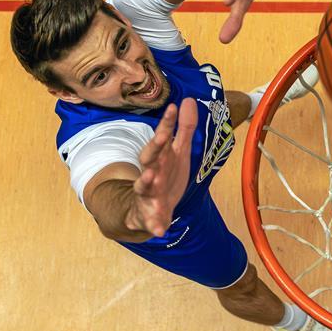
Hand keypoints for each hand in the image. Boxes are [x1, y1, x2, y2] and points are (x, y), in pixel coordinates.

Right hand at [127, 98, 197, 236]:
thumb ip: (183, 128)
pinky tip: (160, 230)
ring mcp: (148, 194)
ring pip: (145, 187)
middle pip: (150, 158)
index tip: (172, 108)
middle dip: (155, 147)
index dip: (166, 124)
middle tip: (162, 135)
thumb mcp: (178, 152)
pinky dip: (155, 225)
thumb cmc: (165, 176)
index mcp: (159, 158)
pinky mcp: (149, 215)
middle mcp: (151, 173)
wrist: (149, 210)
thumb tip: (186, 100)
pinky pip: (151, 221)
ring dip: (147, 181)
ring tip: (150, 176)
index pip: (162, 138)